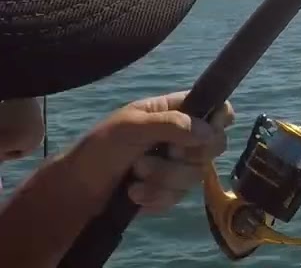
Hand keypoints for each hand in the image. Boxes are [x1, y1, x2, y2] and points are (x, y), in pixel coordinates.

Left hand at [71, 92, 234, 213]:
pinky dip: (156, 196)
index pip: (216, 109)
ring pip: (196, 174)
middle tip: (165, 153)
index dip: (220, 119)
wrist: (76, 189)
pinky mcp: (170, 192)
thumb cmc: (100, 147)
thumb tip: (210, 131)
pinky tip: (134, 193)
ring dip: (163, 177)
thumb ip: (172, 124)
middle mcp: (183, 137)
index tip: (207, 132)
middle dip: (186, 155)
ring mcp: (178, 166)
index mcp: (176, 112)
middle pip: (214, 145)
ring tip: (135, 175)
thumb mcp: (132, 127)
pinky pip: (180, 196)